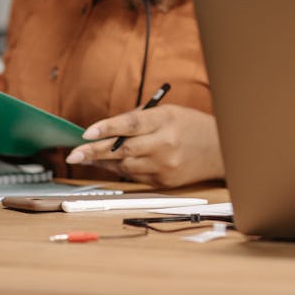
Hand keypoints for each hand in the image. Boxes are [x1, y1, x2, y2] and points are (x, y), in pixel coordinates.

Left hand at [64, 105, 223, 188]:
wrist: (220, 149)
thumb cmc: (191, 125)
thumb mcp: (168, 112)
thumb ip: (140, 118)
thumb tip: (107, 130)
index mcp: (166, 120)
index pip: (131, 124)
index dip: (106, 128)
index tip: (85, 133)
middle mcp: (165, 144)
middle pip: (123, 149)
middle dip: (95, 151)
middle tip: (73, 153)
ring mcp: (165, 166)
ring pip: (125, 167)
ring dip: (104, 162)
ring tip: (86, 157)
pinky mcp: (164, 182)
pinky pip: (134, 177)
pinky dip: (120, 170)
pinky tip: (109, 164)